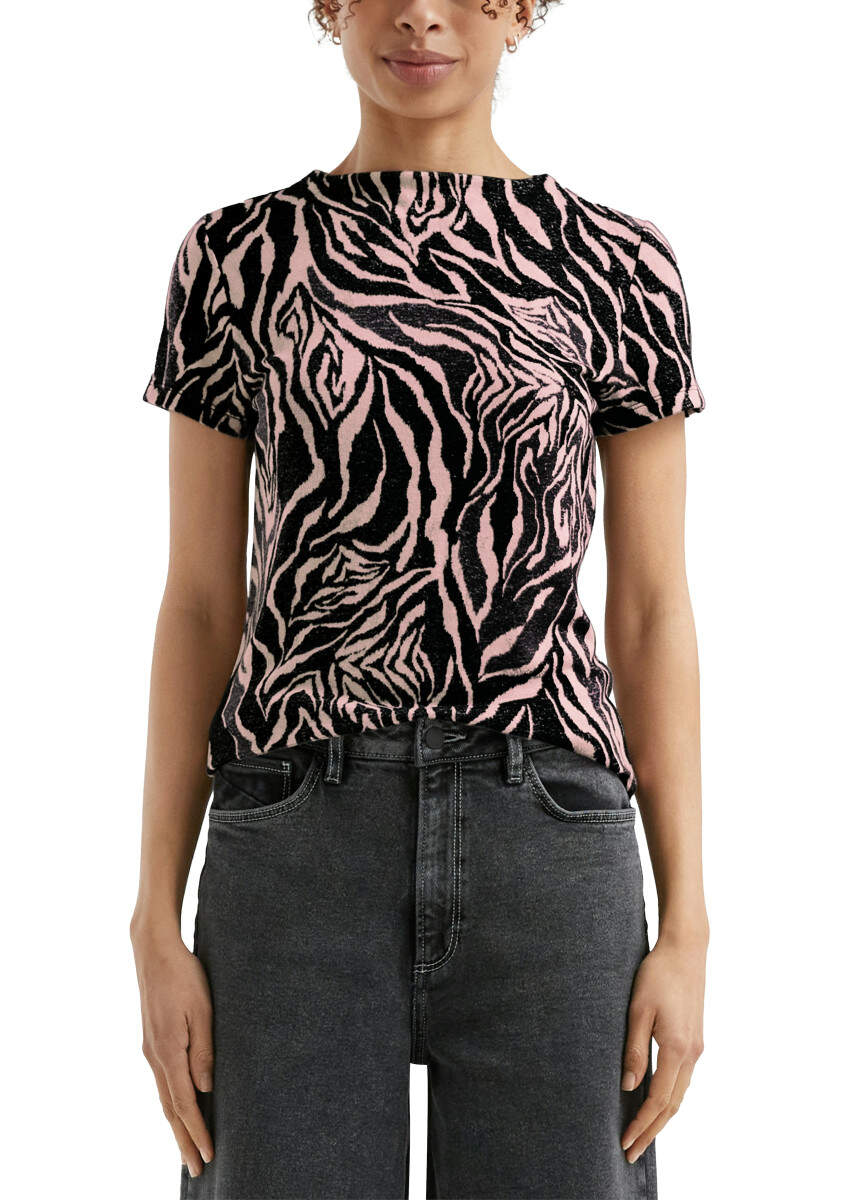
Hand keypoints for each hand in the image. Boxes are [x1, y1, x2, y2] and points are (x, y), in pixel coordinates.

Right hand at [131, 926, 214, 1177]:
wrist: (154, 951)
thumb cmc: (184, 975)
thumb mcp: (203, 1010)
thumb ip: (204, 1050)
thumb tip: (205, 1089)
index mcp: (169, 1051)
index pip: (184, 1103)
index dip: (196, 1131)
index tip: (208, 1155)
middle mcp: (155, 1056)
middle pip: (170, 1108)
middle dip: (183, 1140)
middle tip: (196, 1169)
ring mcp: (150, 1050)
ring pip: (164, 1097)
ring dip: (176, 1125)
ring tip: (187, 1148)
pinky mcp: (152, 1041)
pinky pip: (162, 1082)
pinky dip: (170, 1103)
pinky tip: (178, 1109)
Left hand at [620, 930, 706, 1162]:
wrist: (685, 950)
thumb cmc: (658, 974)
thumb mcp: (638, 1010)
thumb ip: (634, 1050)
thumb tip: (629, 1086)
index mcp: (677, 1049)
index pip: (658, 1100)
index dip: (642, 1125)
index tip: (626, 1142)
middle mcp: (691, 1054)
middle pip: (672, 1105)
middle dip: (652, 1131)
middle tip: (632, 1151)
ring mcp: (696, 1047)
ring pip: (680, 1095)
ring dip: (662, 1118)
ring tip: (643, 1133)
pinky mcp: (695, 1039)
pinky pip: (683, 1080)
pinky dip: (671, 1098)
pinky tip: (659, 1101)